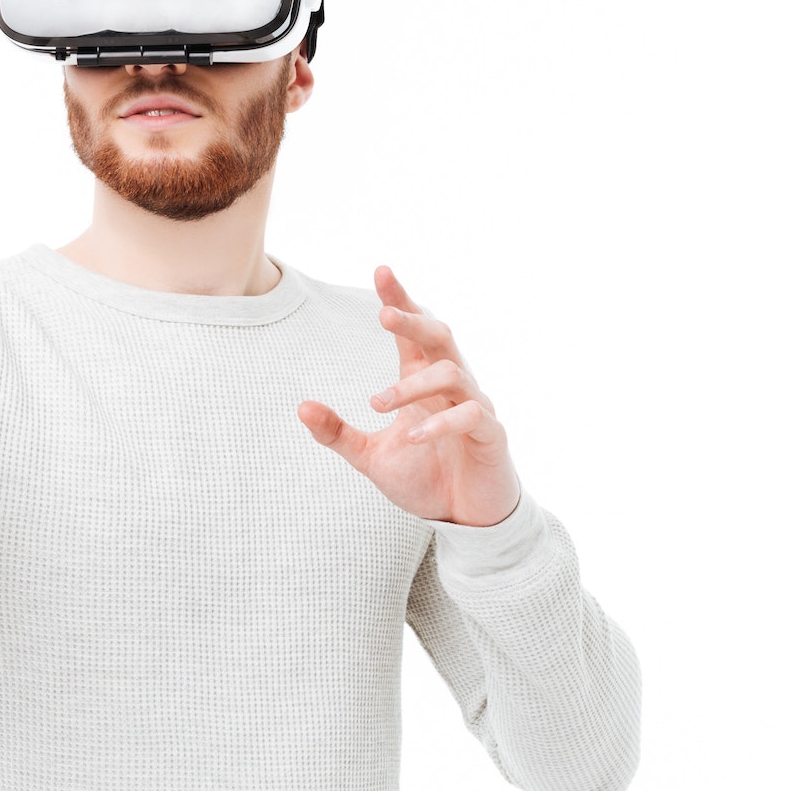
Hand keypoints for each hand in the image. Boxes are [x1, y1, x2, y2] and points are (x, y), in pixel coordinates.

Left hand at [296, 265, 523, 526]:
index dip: (400, 299)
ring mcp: (475, 407)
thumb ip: (337, 434)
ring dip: (411, 386)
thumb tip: (300, 407)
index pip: (413, 331)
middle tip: (383, 314)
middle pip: (440, 335)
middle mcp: (451, 386)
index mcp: (422, 382)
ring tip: (378, 405)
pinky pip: (471, 415)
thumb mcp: (370, 458)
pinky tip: (411, 437)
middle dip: (413, 320)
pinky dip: (439, 424)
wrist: (463, 520)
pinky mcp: (491, 434)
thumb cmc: (423, 478)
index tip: (381, 271)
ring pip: (452, 373)